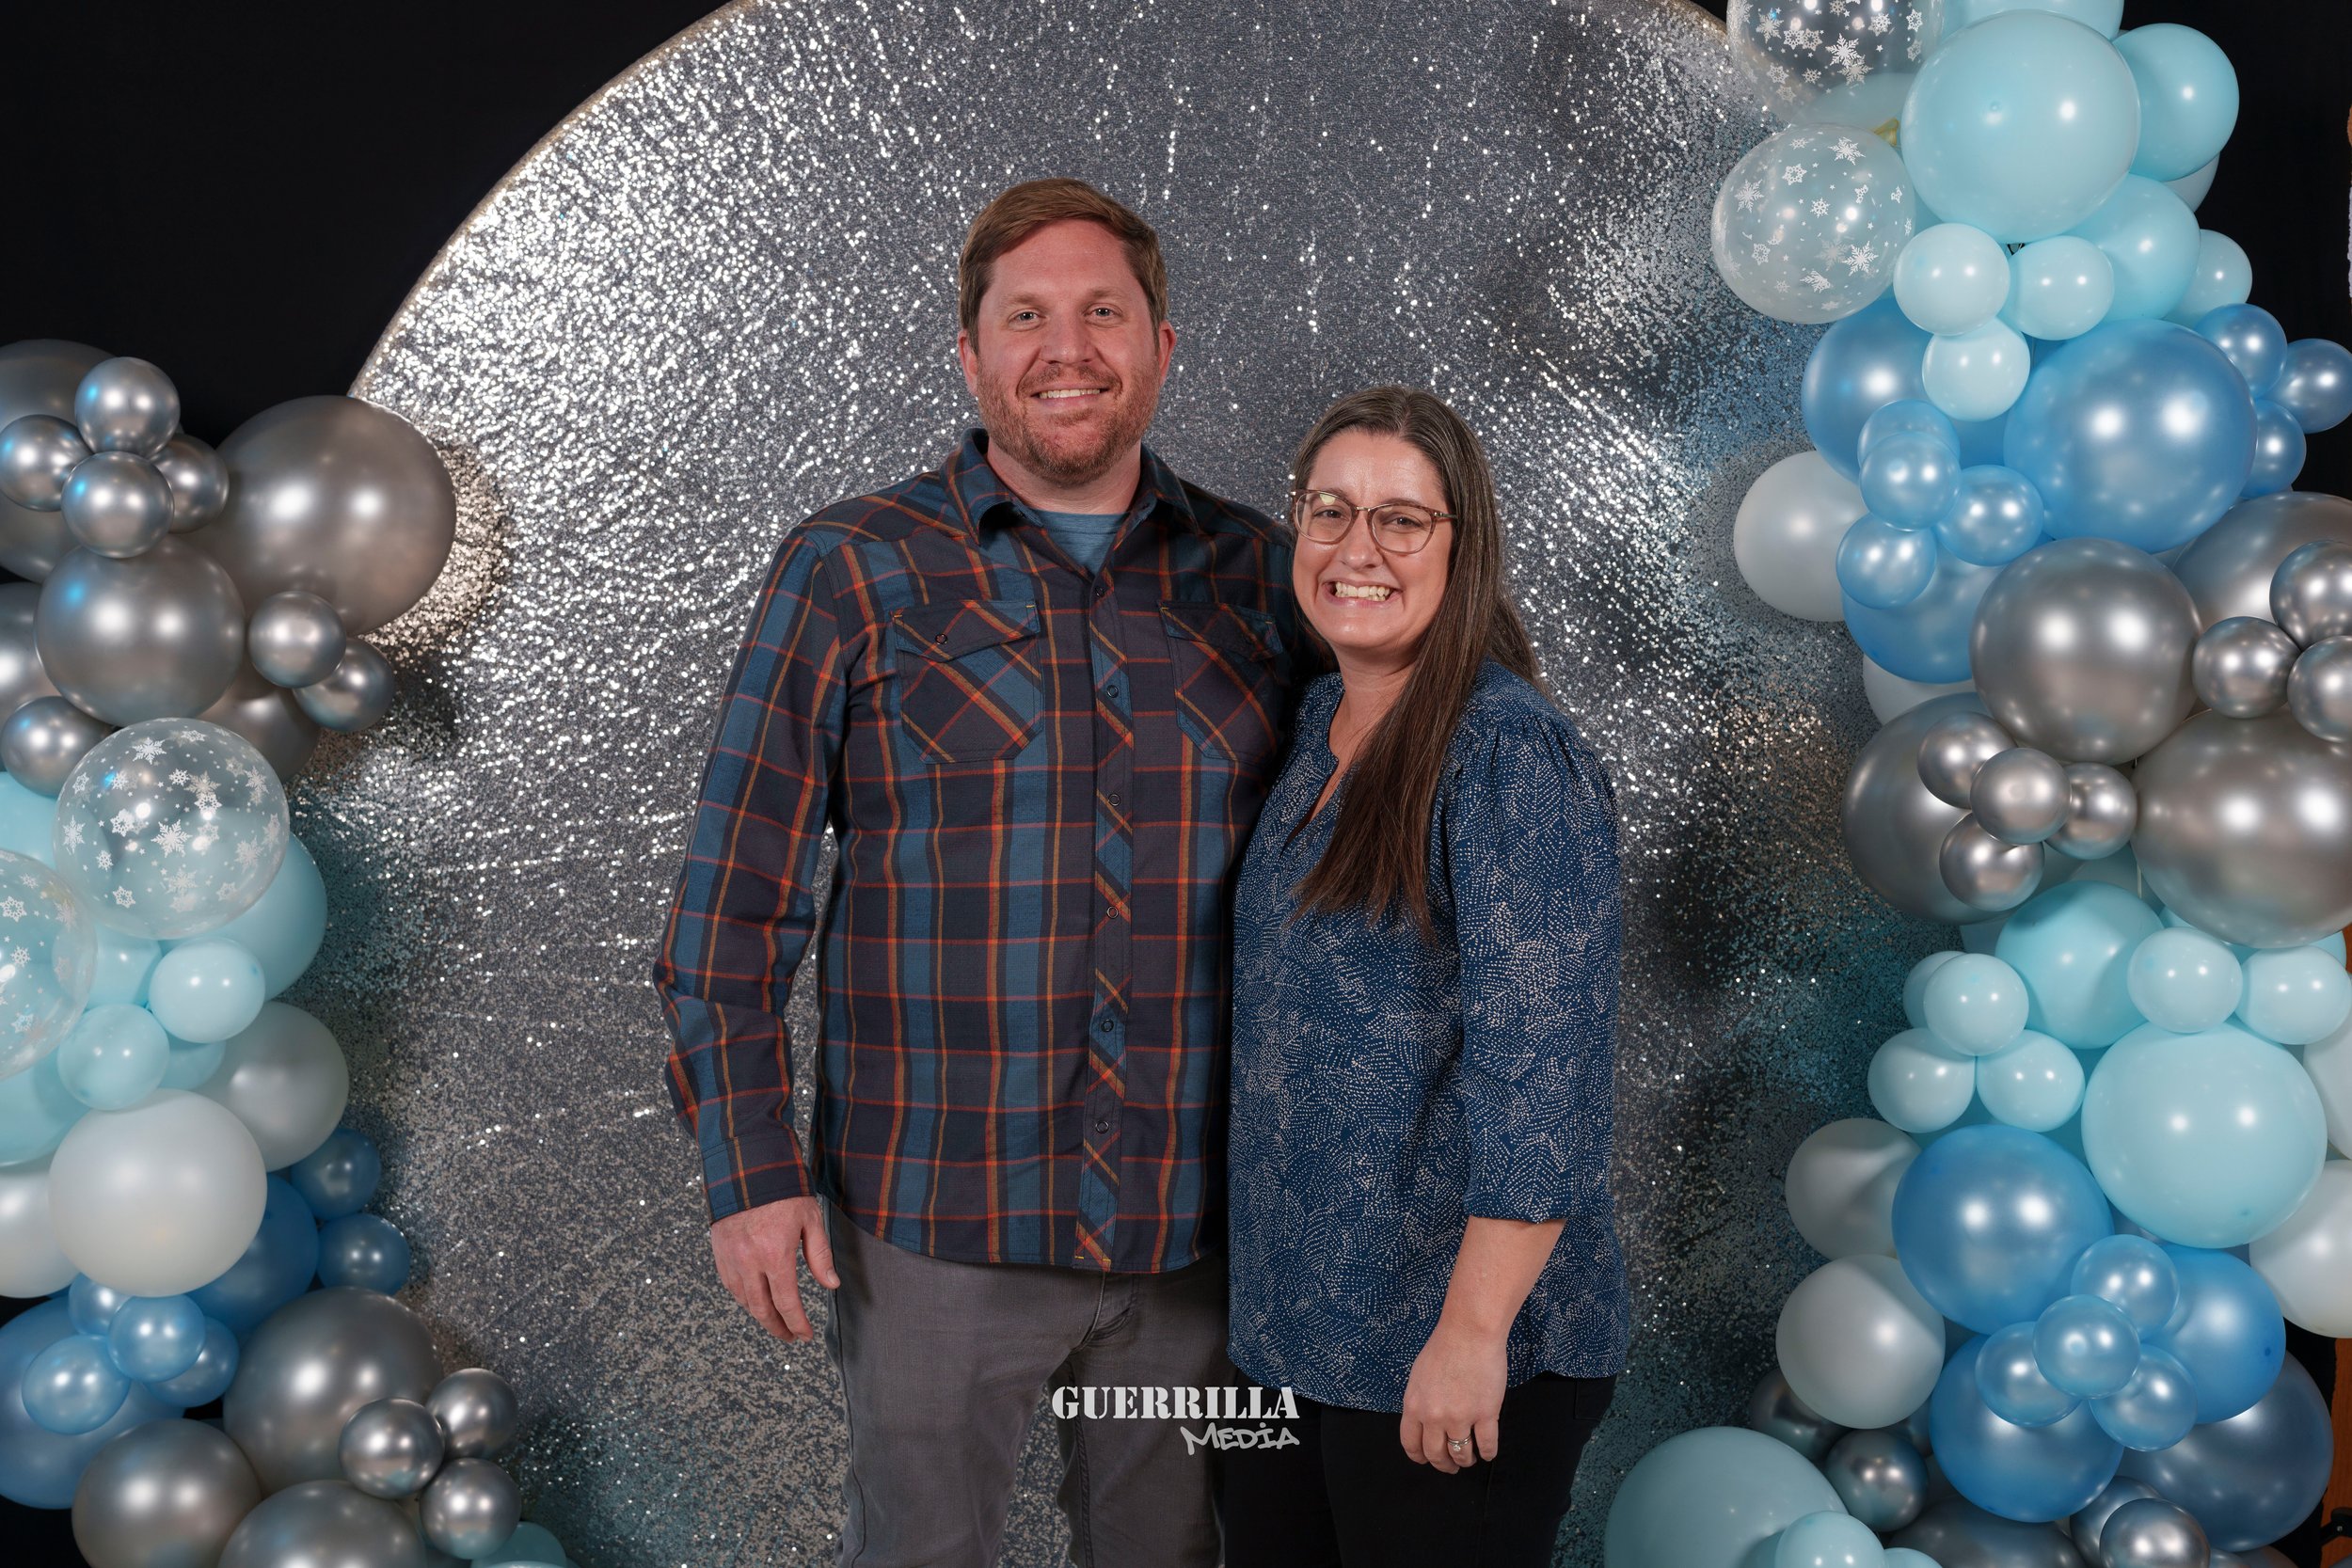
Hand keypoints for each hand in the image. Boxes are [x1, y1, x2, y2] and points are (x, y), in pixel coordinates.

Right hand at [709, 1195, 838, 1341]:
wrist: (746, 1167)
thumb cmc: (783, 1190)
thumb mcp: (810, 1219)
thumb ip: (820, 1255)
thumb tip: (831, 1285)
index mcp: (774, 1254)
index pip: (787, 1302)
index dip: (797, 1323)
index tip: (805, 1335)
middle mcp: (748, 1261)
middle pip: (762, 1309)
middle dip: (778, 1327)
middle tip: (790, 1337)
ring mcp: (730, 1258)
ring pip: (743, 1300)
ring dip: (760, 1315)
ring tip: (775, 1321)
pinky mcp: (719, 1252)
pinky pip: (730, 1285)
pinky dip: (743, 1299)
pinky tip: (754, 1301)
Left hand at [1398, 1319, 1507, 1473]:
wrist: (1469, 1333)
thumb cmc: (1444, 1347)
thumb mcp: (1419, 1376)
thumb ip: (1419, 1402)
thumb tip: (1423, 1420)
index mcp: (1414, 1406)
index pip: (1411, 1444)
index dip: (1419, 1457)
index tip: (1426, 1460)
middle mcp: (1434, 1417)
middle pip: (1436, 1454)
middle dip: (1444, 1465)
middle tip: (1450, 1467)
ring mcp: (1460, 1418)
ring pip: (1461, 1454)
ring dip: (1465, 1460)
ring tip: (1469, 1459)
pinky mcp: (1485, 1415)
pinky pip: (1487, 1445)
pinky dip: (1488, 1453)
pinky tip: (1488, 1452)